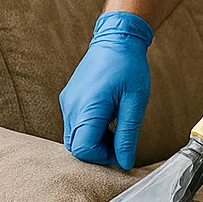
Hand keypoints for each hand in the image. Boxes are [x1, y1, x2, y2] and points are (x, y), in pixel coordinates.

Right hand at [59, 11, 152, 168]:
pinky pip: (74, 123)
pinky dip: (89, 128)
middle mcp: (71, 106)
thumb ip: (127, 134)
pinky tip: (108, 117)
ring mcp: (68, 101)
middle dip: (97, 151)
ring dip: (93, 140)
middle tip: (119, 140)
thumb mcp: (135, 101)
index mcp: (88, 108)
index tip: (120, 150)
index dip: (102, 157)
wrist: (116, 38)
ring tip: (116, 126)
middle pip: (76, 146)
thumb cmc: (129, 67)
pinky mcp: (69, 97)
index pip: (83, 149)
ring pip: (74, 136)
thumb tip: (124, 162)